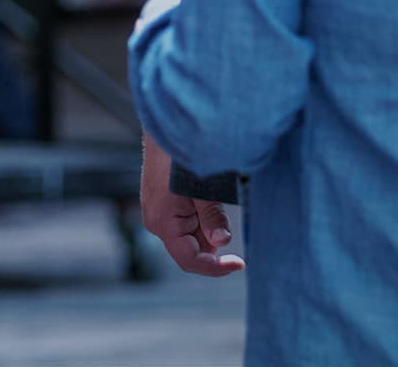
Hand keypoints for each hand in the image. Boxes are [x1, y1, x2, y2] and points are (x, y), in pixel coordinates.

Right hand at [141, 134, 243, 277]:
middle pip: (191, 249)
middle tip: (228, 219)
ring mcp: (158, 215)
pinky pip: (186, 223)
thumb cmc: (178, 157)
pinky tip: (206, 197)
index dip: (216, 268)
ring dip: (208, 227)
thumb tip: (223, 242)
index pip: (191, 261)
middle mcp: (157, 224)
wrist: (162, 129)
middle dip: (214, 242)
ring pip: (191, 236)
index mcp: (163, 224)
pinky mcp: (162, 207)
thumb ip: (212, 218)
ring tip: (213, 199)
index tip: (240, 263)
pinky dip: (202, 218)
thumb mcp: (201, 190)